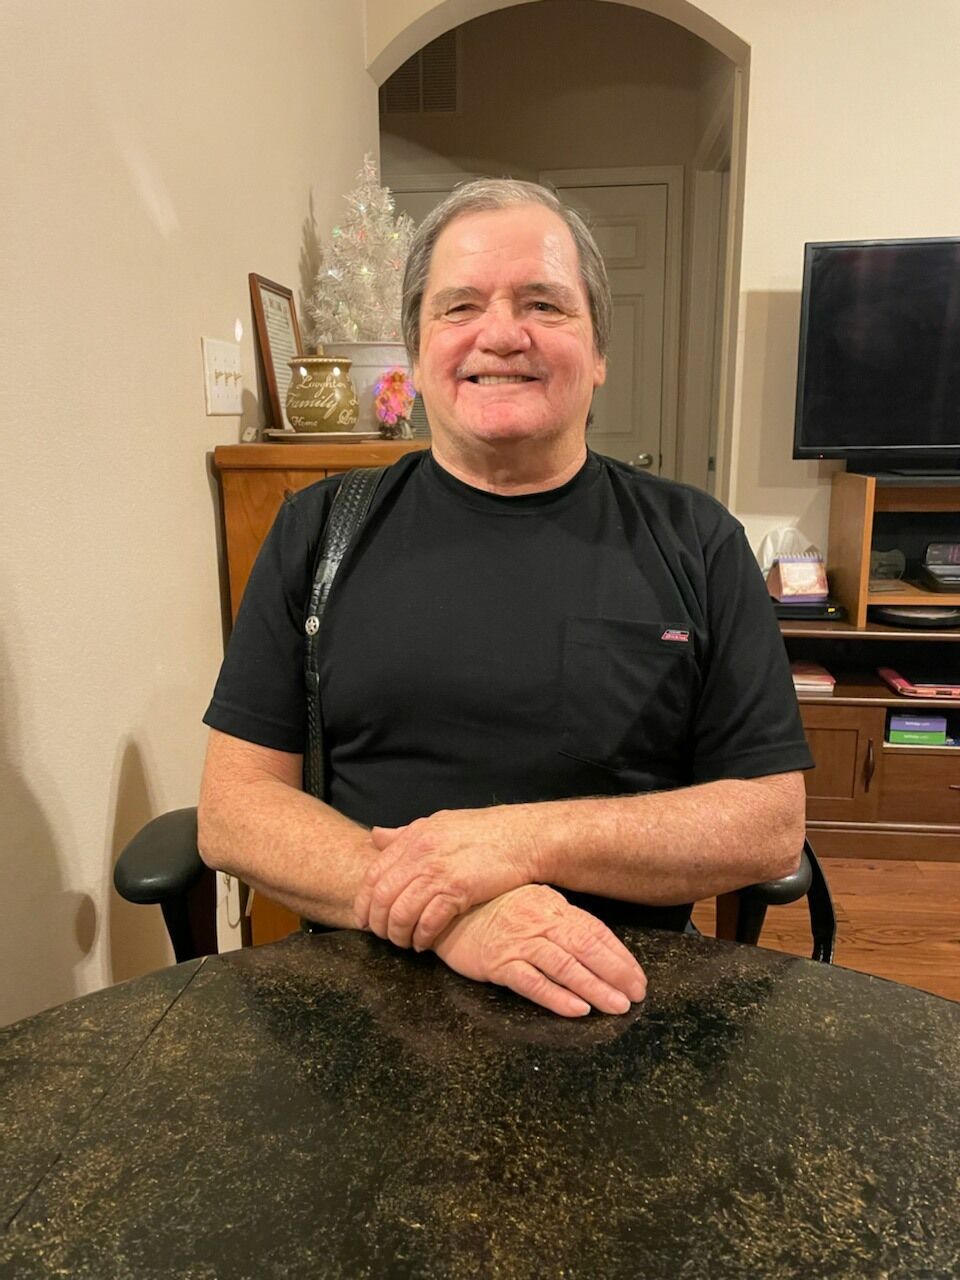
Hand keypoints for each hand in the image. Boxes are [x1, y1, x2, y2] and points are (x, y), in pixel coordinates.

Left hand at [354, 806, 541, 950]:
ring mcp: (440, 871)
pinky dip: (421, 937)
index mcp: (413, 837)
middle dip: (378, 923)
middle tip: (383, 936)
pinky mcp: (459, 889)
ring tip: (403, 943)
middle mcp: (421, 853)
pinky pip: (429, 921)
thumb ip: (405, 834)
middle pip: (382, 897)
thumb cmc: (482, 832)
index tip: (364, 919)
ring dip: (398, 934)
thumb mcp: (438, 823)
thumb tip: (375, 835)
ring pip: (402, 912)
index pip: (373, 874)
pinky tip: (423, 943)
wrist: (522, 836)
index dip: (363, 902)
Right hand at [432, 884, 646, 1017]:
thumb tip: (597, 943)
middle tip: (636, 996)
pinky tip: (577, 1010)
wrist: (447, 911)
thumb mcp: (532, 904)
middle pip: (585, 948)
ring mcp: (518, 943)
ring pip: (564, 966)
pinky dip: (557, 997)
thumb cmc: (492, 910)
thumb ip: (561, 921)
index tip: (638, 978)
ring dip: (594, 988)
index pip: (594, 931)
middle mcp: (539, 922)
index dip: (620, 956)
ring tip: (616, 1006)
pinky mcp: (499, 964)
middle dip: (615, 974)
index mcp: (552, 907)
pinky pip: (532, 982)